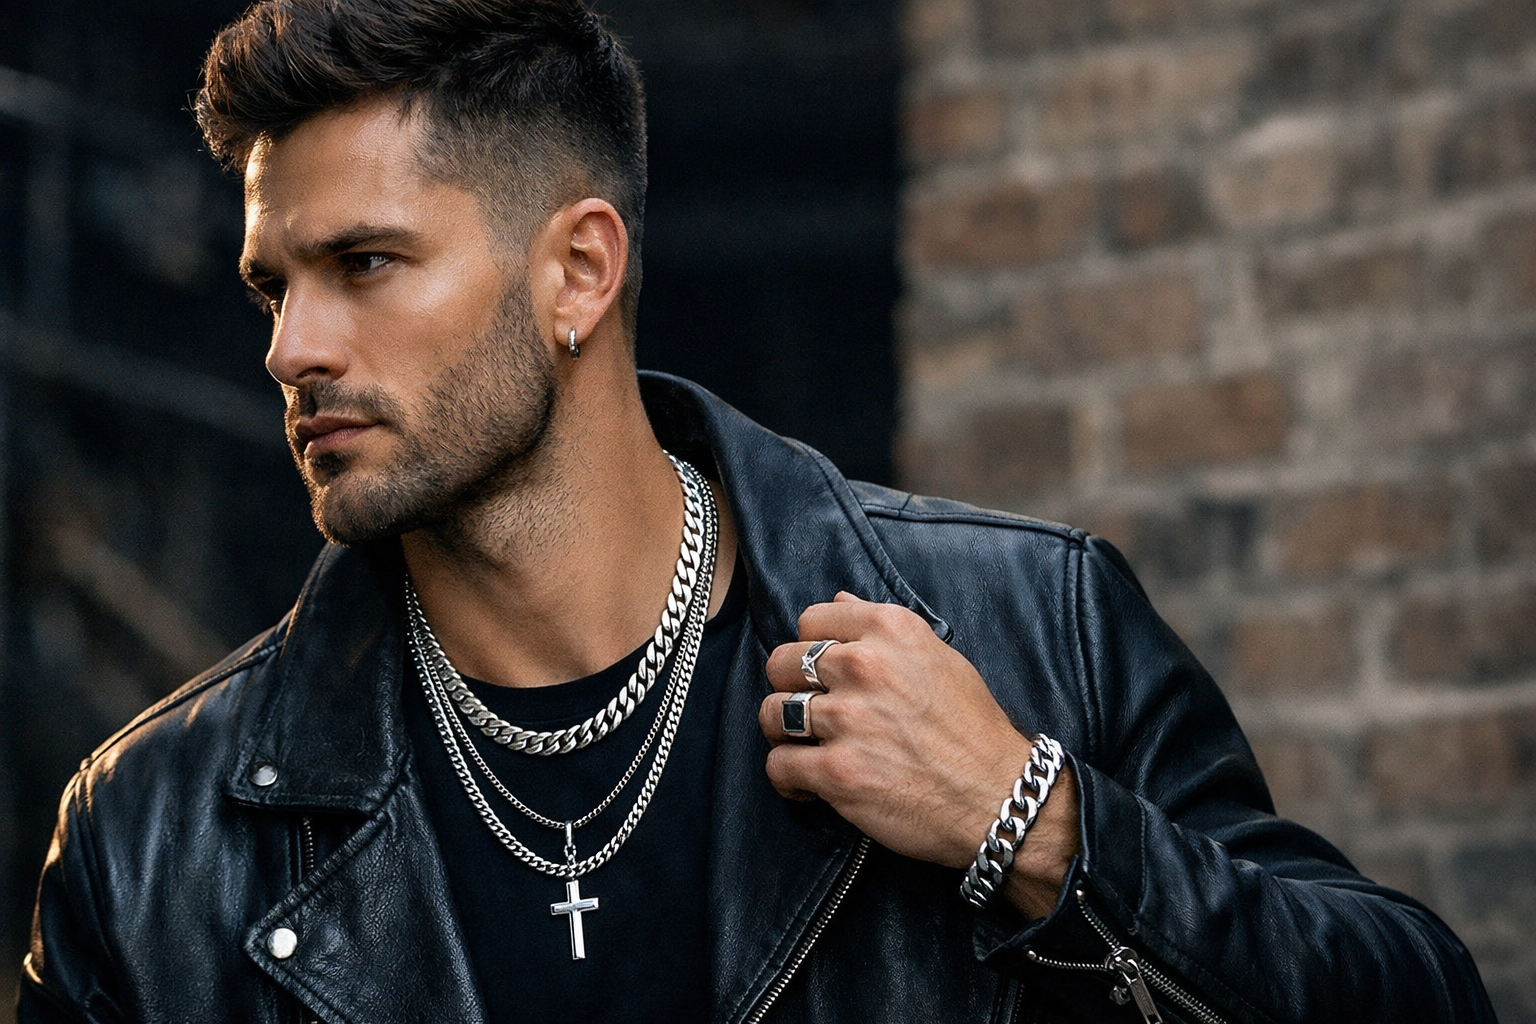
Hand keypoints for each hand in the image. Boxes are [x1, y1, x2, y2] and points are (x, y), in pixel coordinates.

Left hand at [759, 593, 1077, 916]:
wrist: (999, 797)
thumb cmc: (973, 730)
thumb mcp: (940, 658)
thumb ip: (883, 630)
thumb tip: (839, 601)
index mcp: (890, 630)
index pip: (811, 620)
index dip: (811, 648)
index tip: (823, 673)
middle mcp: (865, 666)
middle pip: (781, 663)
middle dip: (789, 688)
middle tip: (812, 712)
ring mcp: (848, 720)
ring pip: (771, 713)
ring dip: (783, 733)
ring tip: (807, 747)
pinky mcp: (838, 772)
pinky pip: (778, 765)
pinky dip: (789, 778)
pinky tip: (810, 785)